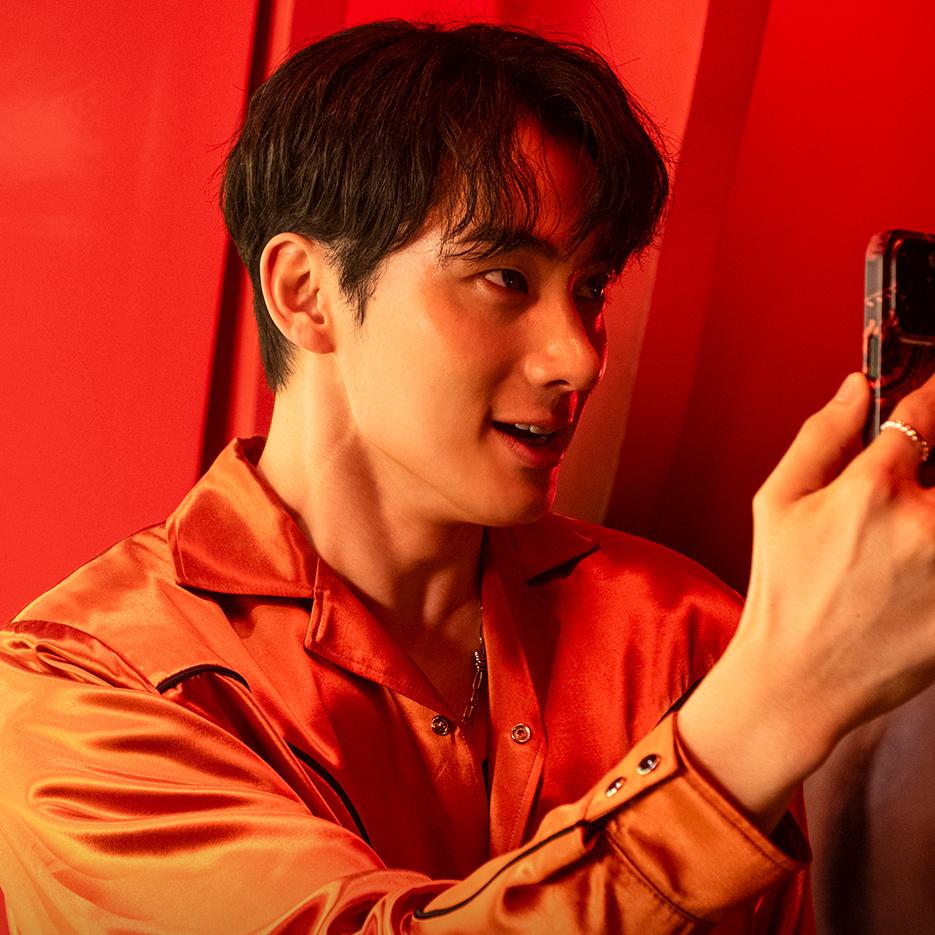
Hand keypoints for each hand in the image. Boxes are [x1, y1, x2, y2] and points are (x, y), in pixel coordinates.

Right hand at [679, 371, 934, 829]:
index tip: (931, 397)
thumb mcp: (776, 503)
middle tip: (915, 484)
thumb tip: (854, 389)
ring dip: (934, 507)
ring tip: (906, 532)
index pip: (920, 416)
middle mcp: (925, 525)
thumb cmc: (783, 588)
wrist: (801, 678)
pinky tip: (912, 568)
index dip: (929, 398)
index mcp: (871, 490)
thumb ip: (819, 438)